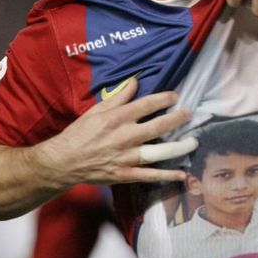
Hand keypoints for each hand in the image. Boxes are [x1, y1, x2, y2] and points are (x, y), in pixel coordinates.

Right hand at [34, 78, 195, 185]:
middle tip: (190, 114)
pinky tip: (182, 174)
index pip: (147, 105)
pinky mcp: (125, 174)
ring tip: (194, 142)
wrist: (63, 162)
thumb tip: (135, 81)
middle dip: (178, 119)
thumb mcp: (96, 110)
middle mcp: (125, 136)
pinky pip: (150, 176)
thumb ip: (119, 97)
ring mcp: (127, 157)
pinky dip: (167, 175)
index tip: (176, 97)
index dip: (164, 99)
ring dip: (179, 147)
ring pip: (160, 151)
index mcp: (117, 118)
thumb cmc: (79, 133)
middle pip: (159, 126)